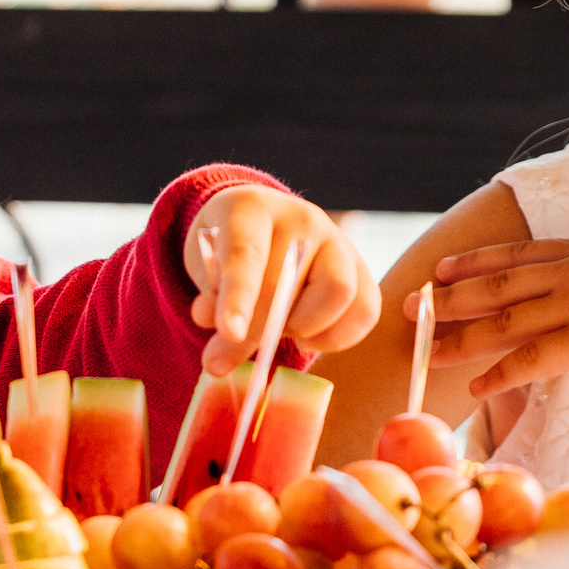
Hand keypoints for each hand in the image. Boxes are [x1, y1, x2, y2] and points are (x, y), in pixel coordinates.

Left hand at [186, 188, 378, 375]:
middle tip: (224, 360)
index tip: (229, 333)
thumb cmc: (225, 249)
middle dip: (258, 332)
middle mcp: (302, 218)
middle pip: (289, 283)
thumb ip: (209, 304)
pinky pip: (365, 310)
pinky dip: (337, 337)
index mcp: (251, 208)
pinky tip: (306, 340)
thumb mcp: (204, 268)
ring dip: (303, 328)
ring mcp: (337, 239)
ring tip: (277, 332)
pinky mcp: (361, 266)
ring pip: (338, 293)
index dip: (238, 296)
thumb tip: (220, 353)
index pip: (246, 253)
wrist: (260, 227)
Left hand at [425, 237, 568, 400]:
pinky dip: (500, 373)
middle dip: (452, 297)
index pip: (519, 253)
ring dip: (462, 338)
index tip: (443, 268)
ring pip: (506, 321)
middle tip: (412, 306)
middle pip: (499, 284)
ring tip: (428, 352)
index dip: (476, 262)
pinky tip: (476, 388)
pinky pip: (533, 359)